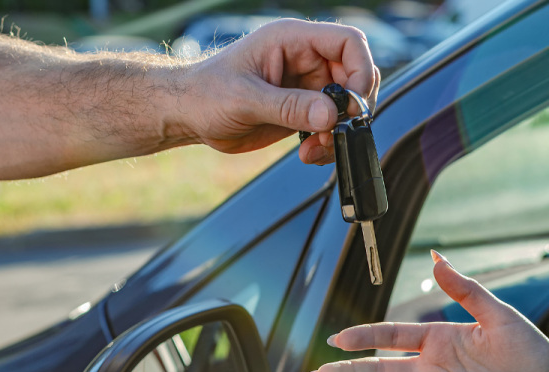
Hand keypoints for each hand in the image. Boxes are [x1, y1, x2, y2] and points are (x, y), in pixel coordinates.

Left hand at [179, 19, 379, 164]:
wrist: (187, 116)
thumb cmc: (205, 93)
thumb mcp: (246, 98)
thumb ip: (289, 106)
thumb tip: (330, 115)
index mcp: (293, 41)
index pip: (348, 43)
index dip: (361, 71)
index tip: (354, 104)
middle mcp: (305, 61)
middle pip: (355, 77)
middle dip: (351, 110)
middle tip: (335, 133)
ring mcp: (306, 88)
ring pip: (346, 108)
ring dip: (340, 133)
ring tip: (316, 148)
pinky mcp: (302, 113)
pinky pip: (331, 127)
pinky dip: (328, 144)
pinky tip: (308, 154)